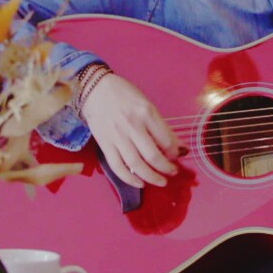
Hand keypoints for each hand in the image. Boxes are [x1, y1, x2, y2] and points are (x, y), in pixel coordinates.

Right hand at [81, 73, 182, 187]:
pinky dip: (129, 178)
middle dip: (166, 169)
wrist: (94, 89)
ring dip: (151, 177)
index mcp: (146, 113)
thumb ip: (160, 125)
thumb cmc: (123, 93)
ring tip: (160, 182)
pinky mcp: (105, 144)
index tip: (176, 156)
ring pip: (136, 164)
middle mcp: (132, 126)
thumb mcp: (146, 104)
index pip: (166, 140)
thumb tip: (177, 145)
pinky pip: (117, 166)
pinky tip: (139, 183)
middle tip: (172, 172)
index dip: (175, 153)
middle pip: (153, 156)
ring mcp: (117, 136)